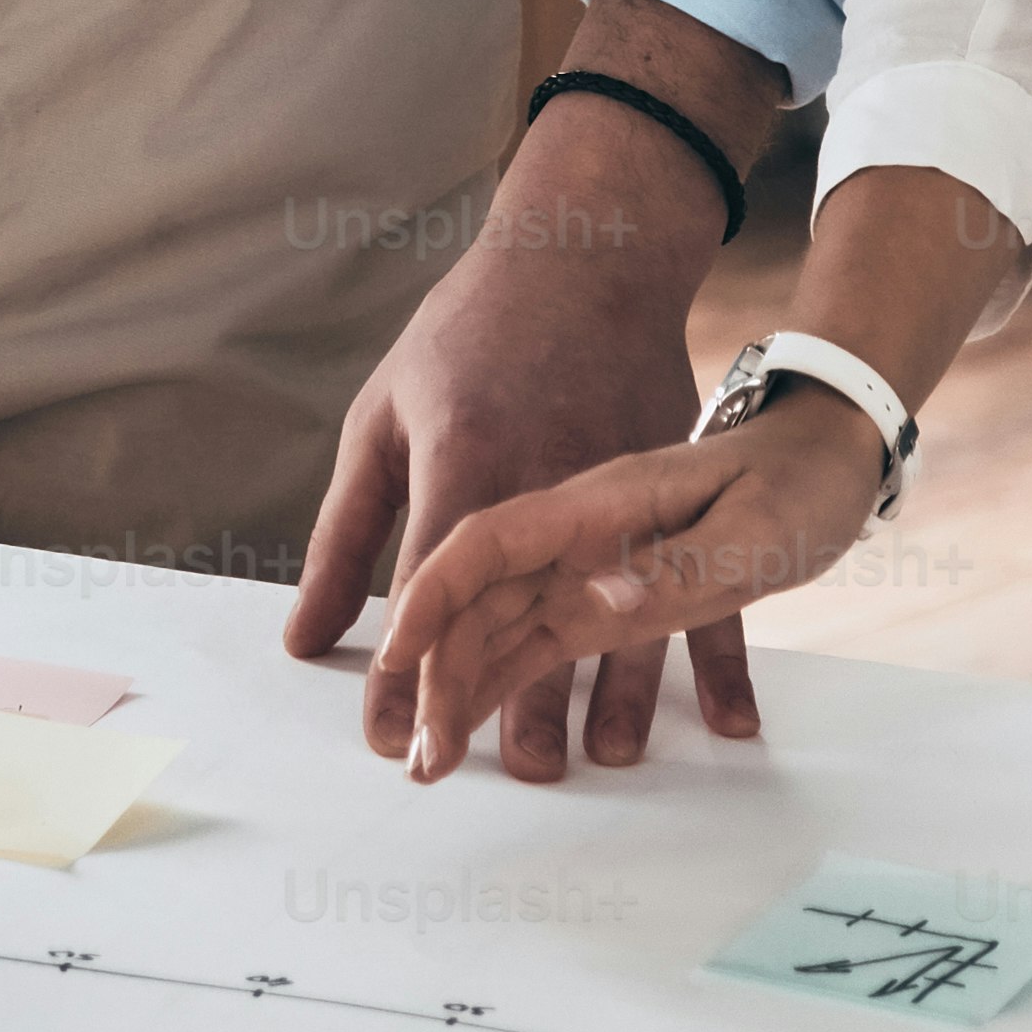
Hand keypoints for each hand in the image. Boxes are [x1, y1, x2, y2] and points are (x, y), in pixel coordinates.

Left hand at [288, 90, 766, 776]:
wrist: (583, 257)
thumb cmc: (464, 340)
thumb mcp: (385, 421)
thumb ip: (345, 537)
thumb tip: (303, 636)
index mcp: (462, 466)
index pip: (424, 596)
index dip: (404, 675)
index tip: (390, 742)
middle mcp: (541, 489)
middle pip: (523, 623)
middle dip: (505, 709)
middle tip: (486, 774)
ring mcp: (619, 490)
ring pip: (622, 617)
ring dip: (610, 702)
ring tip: (586, 766)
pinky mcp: (677, 489)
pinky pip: (707, 588)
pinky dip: (720, 665)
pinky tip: (727, 729)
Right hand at [363, 399, 883, 781]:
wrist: (831, 451)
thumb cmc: (798, 478)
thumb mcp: (756, 525)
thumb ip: (678, 566)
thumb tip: (607, 606)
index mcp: (600, 501)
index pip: (489, 542)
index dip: (434, 596)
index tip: (399, 659)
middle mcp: (579, 535)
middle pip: (484, 598)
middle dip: (440, 674)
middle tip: (427, 759)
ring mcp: (592, 566)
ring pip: (509, 629)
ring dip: (470, 692)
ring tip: (443, 763)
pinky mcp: (617, 596)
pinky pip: (558, 646)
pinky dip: (522, 690)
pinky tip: (497, 739)